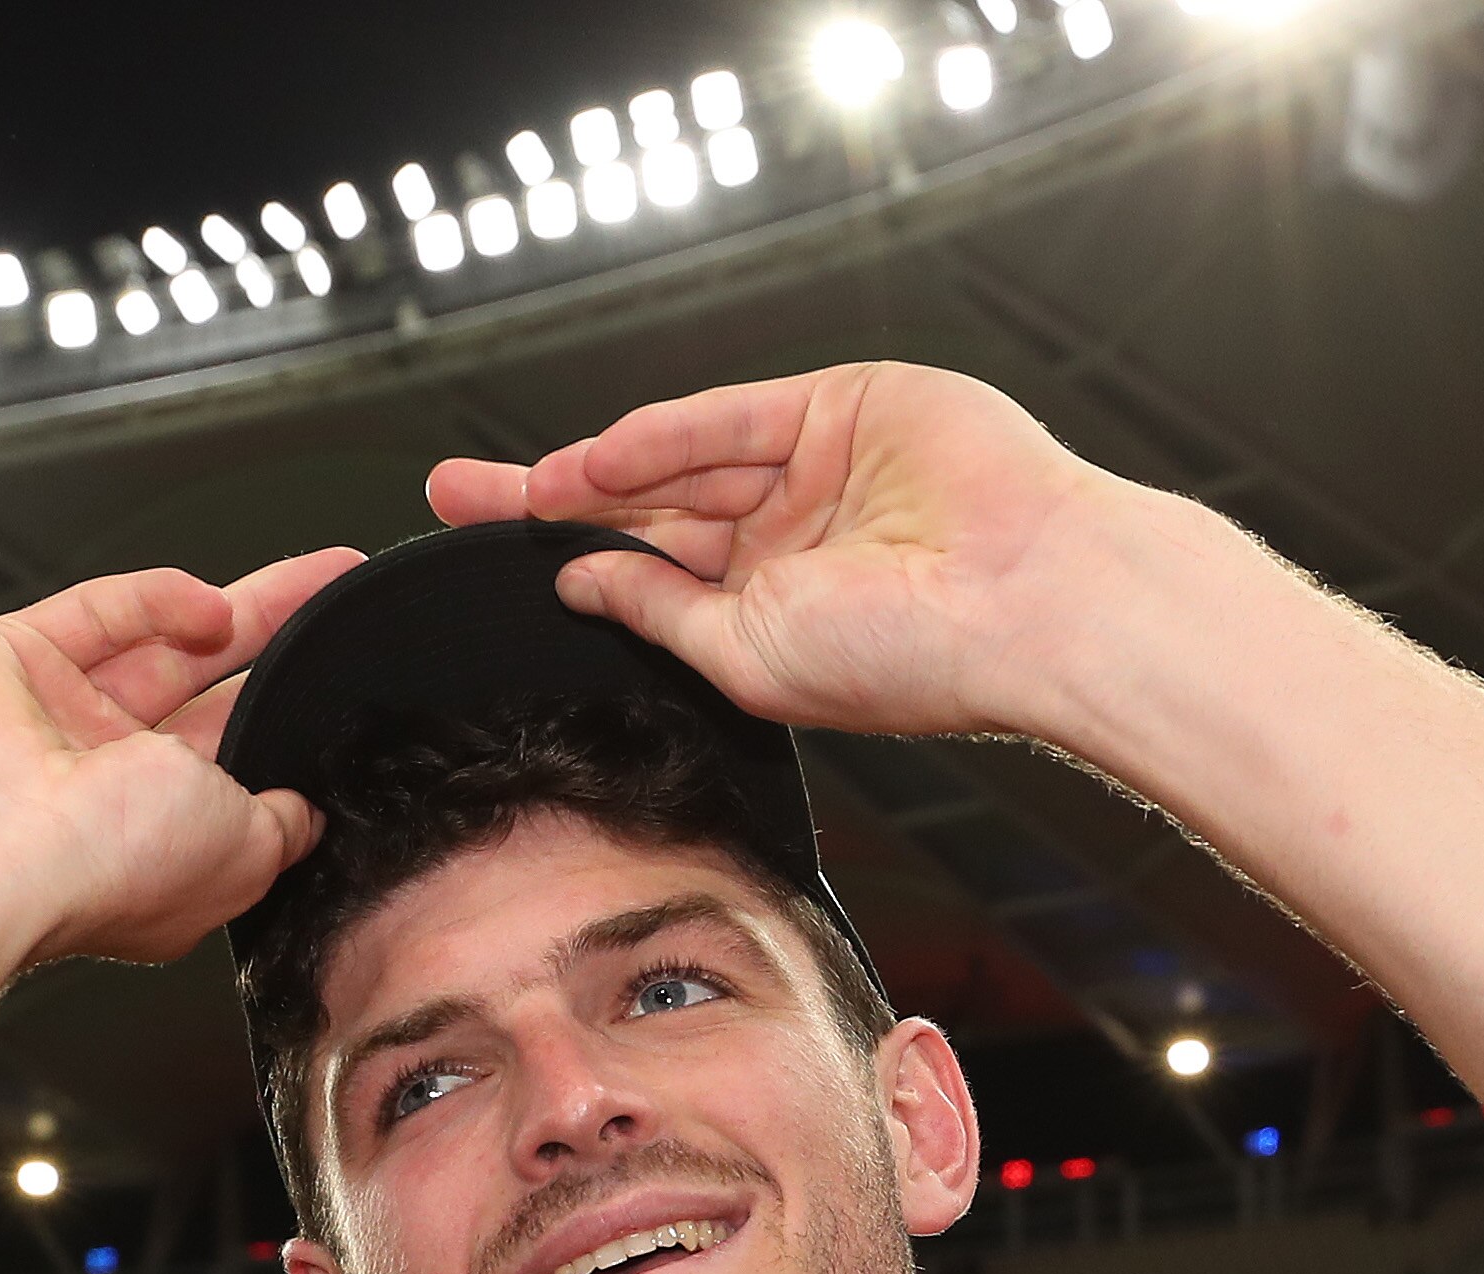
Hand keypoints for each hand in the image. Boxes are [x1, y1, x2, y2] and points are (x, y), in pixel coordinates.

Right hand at [0, 553, 361, 970]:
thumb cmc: (98, 869)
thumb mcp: (244, 858)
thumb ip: (280, 827)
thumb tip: (305, 816)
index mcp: (151, 843)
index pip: (230, 773)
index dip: (285, 729)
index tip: (336, 698)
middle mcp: (96, 784)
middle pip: (202, 699)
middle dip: (273, 652)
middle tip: (331, 614)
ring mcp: (48, 716)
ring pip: (156, 644)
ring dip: (238, 610)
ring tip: (315, 583)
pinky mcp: (6, 654)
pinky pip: (98, 610)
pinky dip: (158, 598)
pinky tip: (209, 603)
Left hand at [426, 364, 1139, 740]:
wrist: (1024, 603)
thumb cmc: (911, 658)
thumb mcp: (746, 658)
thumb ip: (660, 613)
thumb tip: (582, 581)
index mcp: (769, 609)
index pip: (643, 574)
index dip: (565, 560)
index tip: (491, 561)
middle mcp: (788, 536)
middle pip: (642, 508)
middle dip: (549, 503)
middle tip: (459, 498)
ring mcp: (815, 467)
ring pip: (680, 458)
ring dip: (596, 468)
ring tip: (520, 488)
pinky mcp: (844, 406)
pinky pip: (730, 418)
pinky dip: (662, 434)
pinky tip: (598, 460)